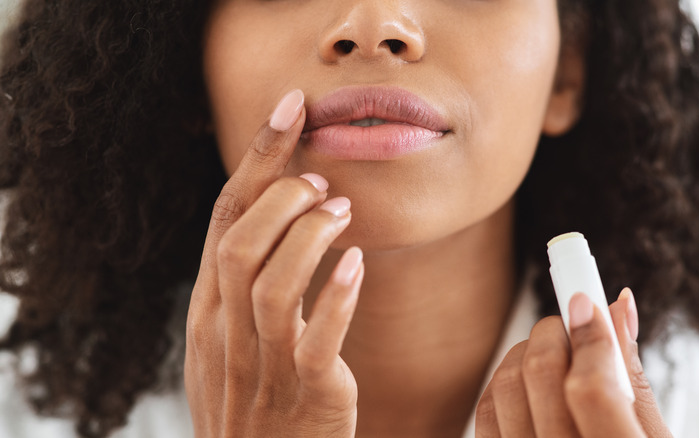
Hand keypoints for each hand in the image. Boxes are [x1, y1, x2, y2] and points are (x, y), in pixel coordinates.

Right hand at [184, 89, 362, 436]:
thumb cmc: (255, 403)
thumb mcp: (231, 343)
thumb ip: (242, 288)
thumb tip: (274, 223)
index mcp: (209, 312)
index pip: (224, 221)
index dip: (256, 159)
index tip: (290, 108)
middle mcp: (226, 333)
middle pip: (239, 243)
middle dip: (280, 196)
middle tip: (320, 179)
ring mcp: (262, 365)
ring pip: (271, 285)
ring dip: (309, 236)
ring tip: (342, 211)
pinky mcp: (306, 394)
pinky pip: (315, 340)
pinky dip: (336, 296)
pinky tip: (358, 264)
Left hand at [476, 288, 672, 436]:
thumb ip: (634, 380)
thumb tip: (617, 308)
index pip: (593, 390)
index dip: (590, 336)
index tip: (588, 300)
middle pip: (538, 376)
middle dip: (554, 333)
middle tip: (573, 323)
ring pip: (502, 388)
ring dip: (525, 355)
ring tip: (553, 354)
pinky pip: (483, 415)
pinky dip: (502, 386)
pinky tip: (528, 384)